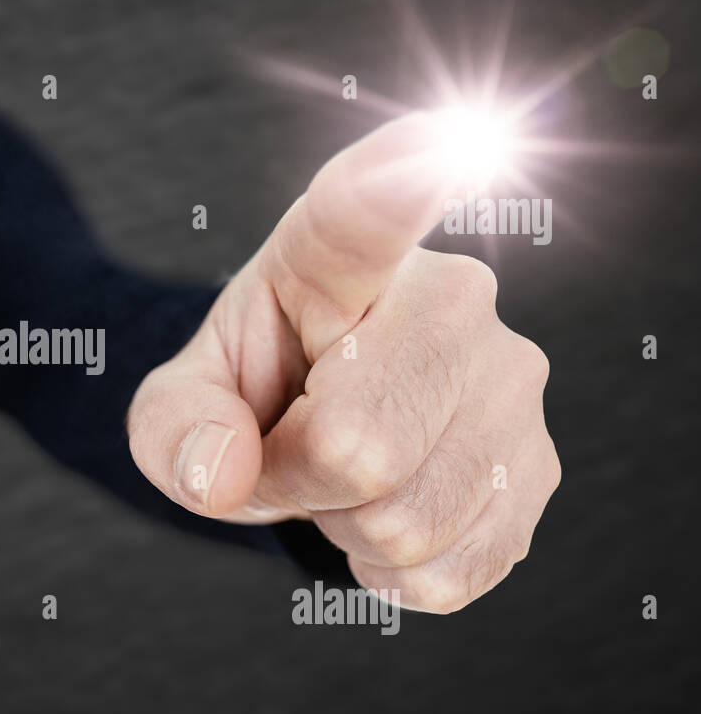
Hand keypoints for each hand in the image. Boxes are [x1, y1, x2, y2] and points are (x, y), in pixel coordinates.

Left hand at [126, 112, 559, 612]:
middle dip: (299, 479)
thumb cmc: (256, 398)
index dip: (401, 181)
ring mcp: (510, 381)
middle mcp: (448, 300)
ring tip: (348, 478)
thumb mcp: (183, 403)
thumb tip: (222, 472)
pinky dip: (394, 572)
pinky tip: (388, 515)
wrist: (324, 442)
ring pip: (407, 518)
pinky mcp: (540, 466)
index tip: (445, 142)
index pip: (364, 214)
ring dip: (349, 528)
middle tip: (296, 448)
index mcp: (335, 260)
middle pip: (358, 444)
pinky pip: (449, 569)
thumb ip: (172, 426)